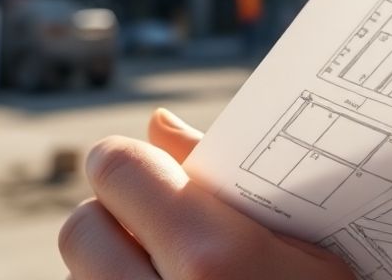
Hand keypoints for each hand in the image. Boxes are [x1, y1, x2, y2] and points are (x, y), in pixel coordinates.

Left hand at [59, 108, 355, 278]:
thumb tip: (156, 126)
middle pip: (80, 229)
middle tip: (156, 222)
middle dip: (112, 217)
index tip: (146, 166)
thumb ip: (229, 181)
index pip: (117, 170)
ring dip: (112, 268)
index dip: (128, 161)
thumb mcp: (312, 251)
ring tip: (171, 273)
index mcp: (213, 258)